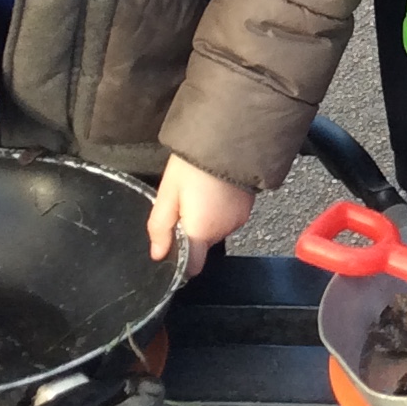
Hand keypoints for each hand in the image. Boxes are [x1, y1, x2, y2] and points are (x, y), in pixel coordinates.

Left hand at [148, 154, 254, 277]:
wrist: (229, 138)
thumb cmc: (194, 164)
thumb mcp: (167, 193)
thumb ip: (160, 227)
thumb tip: (158, 253)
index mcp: (201, 231)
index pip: (192, 267)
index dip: (182, 261)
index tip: (173, 244)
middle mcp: (223, 230)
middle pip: (203, 245)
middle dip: (191, 230)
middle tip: (183, 204)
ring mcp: (239, 218)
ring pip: (216, 230)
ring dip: (206, 219)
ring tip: (200, 192)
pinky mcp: (248, 206)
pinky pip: (229, 217)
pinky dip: (220, 209)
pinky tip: (213, 189)